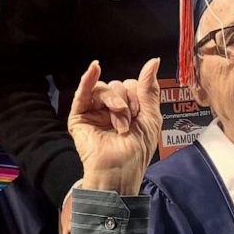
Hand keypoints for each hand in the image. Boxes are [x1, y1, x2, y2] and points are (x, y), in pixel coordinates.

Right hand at [68, 58, 161, 194]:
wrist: (120, 171)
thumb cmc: (136, 151)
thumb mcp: (151, 117)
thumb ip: (149, 89)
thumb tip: (153, 61)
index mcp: (128, 108)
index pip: (132, 85)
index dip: (138, 97)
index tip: (139, 115)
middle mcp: (110, 108)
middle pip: (118, 85)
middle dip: (126, 102)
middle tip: (128, 123)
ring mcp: (94, 111)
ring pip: (104, 88)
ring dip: (115, 103)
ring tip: (119, 124)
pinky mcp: (79, 116)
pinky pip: (83, 93)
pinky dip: (88, 79)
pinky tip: (94, 69)